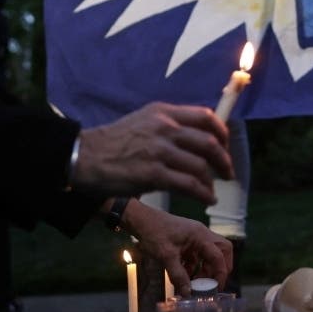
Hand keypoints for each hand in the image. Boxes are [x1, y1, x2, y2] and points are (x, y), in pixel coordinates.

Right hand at [74, 102, 233, 203]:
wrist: (85, 157)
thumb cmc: (114, 142)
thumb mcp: (144, 121)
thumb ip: (169, 125)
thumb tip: (197, 138)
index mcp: (164, 112)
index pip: (206, 116)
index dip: (222, 132)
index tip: (224, 146)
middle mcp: (165, 128)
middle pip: (209, 142)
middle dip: (223, 160)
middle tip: (227, 172)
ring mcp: (159, 151)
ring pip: (201, 165)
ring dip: (212, 181)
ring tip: (212, 190)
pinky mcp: (153, 174)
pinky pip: (189, 185)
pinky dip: (203, 194)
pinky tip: (206, 199)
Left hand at [121, 199, 231, 295]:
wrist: (140, 220)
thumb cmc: (153, 233)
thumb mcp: (165, 256)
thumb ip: (178, 275)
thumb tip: (188, 293)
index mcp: (200, 235)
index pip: (219, 256)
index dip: (220, 273)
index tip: (216, 289)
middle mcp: (201, 235)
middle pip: (222, 251)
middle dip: (220, 268)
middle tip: (212, 283)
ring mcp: (195, 237)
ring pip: (210, 254)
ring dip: (205, 269)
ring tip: (195, 283)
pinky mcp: (188, 241)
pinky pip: (198, 256)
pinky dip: (194, 267)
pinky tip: (184, 275)